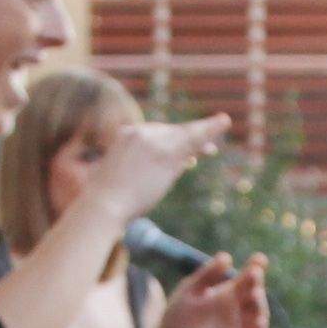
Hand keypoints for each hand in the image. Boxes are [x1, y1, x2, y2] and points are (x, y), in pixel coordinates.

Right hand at [81, 108, 225, 233]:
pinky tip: (224, 122)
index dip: (169, 140)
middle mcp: (139, 133)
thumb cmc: (104, 202)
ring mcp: (153, 141)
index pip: (154, 135)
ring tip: (222, 124)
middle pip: (171, 132)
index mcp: (124, 138)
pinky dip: (210, 129)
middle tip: (210, 150)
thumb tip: (135, 183)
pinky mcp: (167, 152)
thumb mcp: (115, 182)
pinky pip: (193, 137)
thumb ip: (128, 173)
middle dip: (190, 139)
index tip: (184, 153)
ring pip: (185, 134)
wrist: (102, 205)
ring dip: (205, 131)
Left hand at [150, 253, 271, 327]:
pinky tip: (258, 322)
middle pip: (255, 293)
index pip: (248, 276)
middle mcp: (238, 307)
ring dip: (260, 305)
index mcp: (229, 291)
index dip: (257, 266)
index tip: (259, 259)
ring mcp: (239, 326)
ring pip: (259, 314)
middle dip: (256, 283)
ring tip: (255, 294)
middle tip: (253, 273)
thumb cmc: (178, 313)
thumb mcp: (190, 290)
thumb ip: (207, 275)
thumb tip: (226, 257)